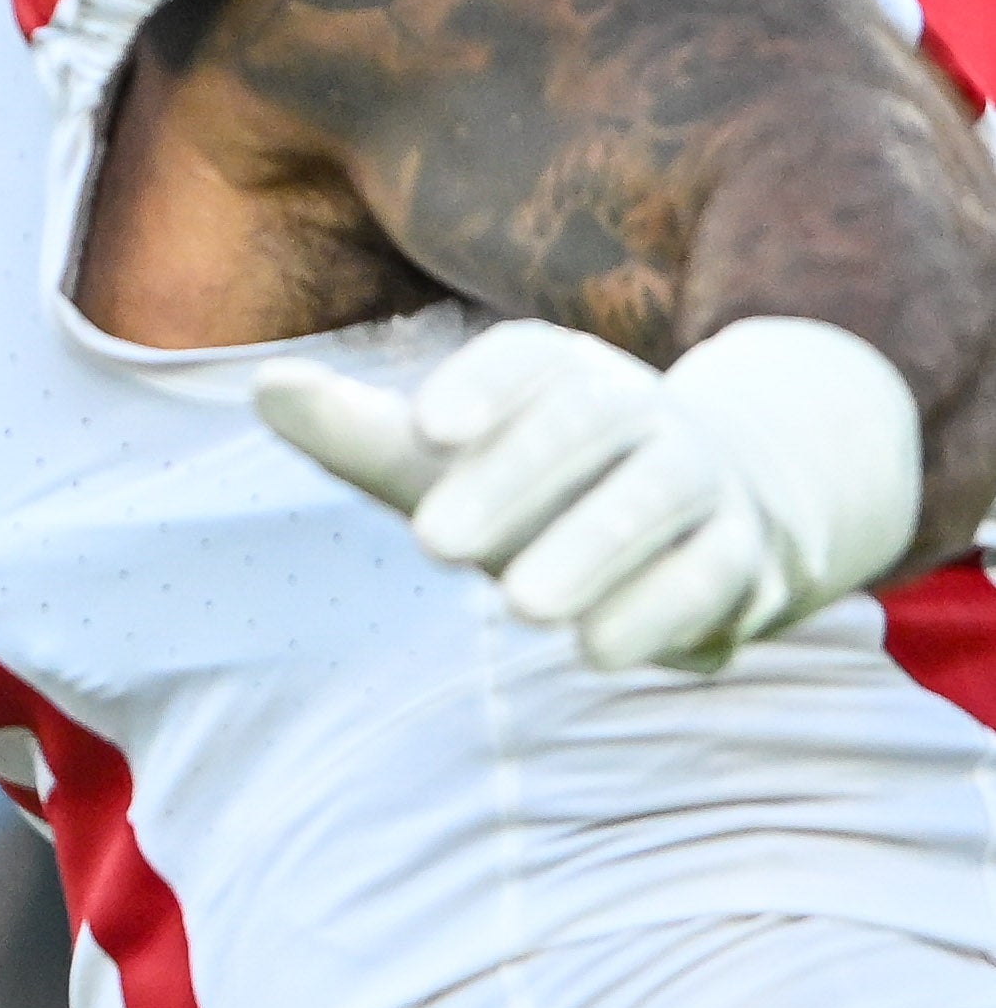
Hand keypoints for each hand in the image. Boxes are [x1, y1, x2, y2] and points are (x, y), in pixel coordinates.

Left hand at [257, 315, 922, 674]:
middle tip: (431, 543)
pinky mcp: (741, 554)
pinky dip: (662, 610)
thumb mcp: (438, 458)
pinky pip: (713, 571)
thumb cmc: (528, 481)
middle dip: (512, 479)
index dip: (480, 384)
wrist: (700, 510)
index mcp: (559, 372)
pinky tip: (599, 650)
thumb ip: (355, 430)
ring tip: (519, 606)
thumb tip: (266, 386)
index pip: (525, 358)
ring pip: (655, 497)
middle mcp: (637, 410)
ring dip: (591, 548)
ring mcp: (698, 476)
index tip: (422, 425)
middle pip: (587, 422)